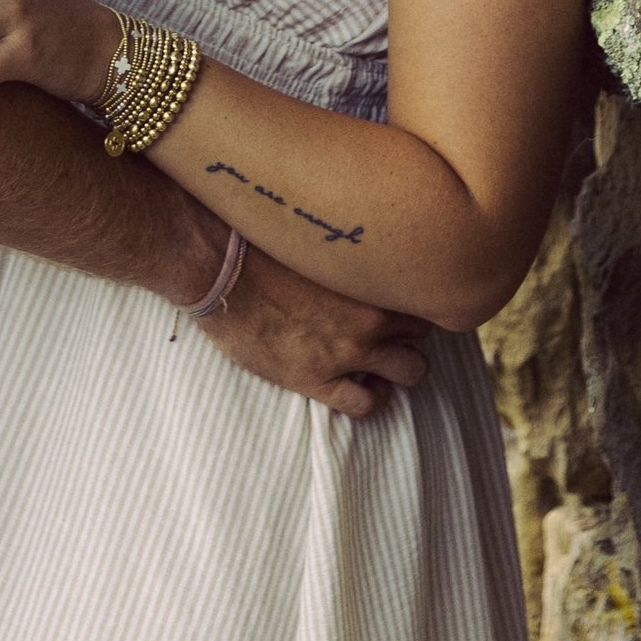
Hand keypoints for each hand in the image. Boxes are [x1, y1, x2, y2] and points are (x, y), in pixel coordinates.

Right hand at [197, 244, 433, 417]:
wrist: (217, 270)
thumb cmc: (259, 242)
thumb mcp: (317, 237)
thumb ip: (350, 248)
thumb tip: (362, 241)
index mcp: (371, 275)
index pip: (422, 291)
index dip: (414, 298)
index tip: (400, 300)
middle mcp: (369, 315)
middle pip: (423, 333)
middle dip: (411, 334)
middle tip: (391, 332)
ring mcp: (345, 351)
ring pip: (411, 372)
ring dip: (401, 369)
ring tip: (384, 365)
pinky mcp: (315, 378)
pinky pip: (365, 404)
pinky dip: (372, 399)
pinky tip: (363, 387)